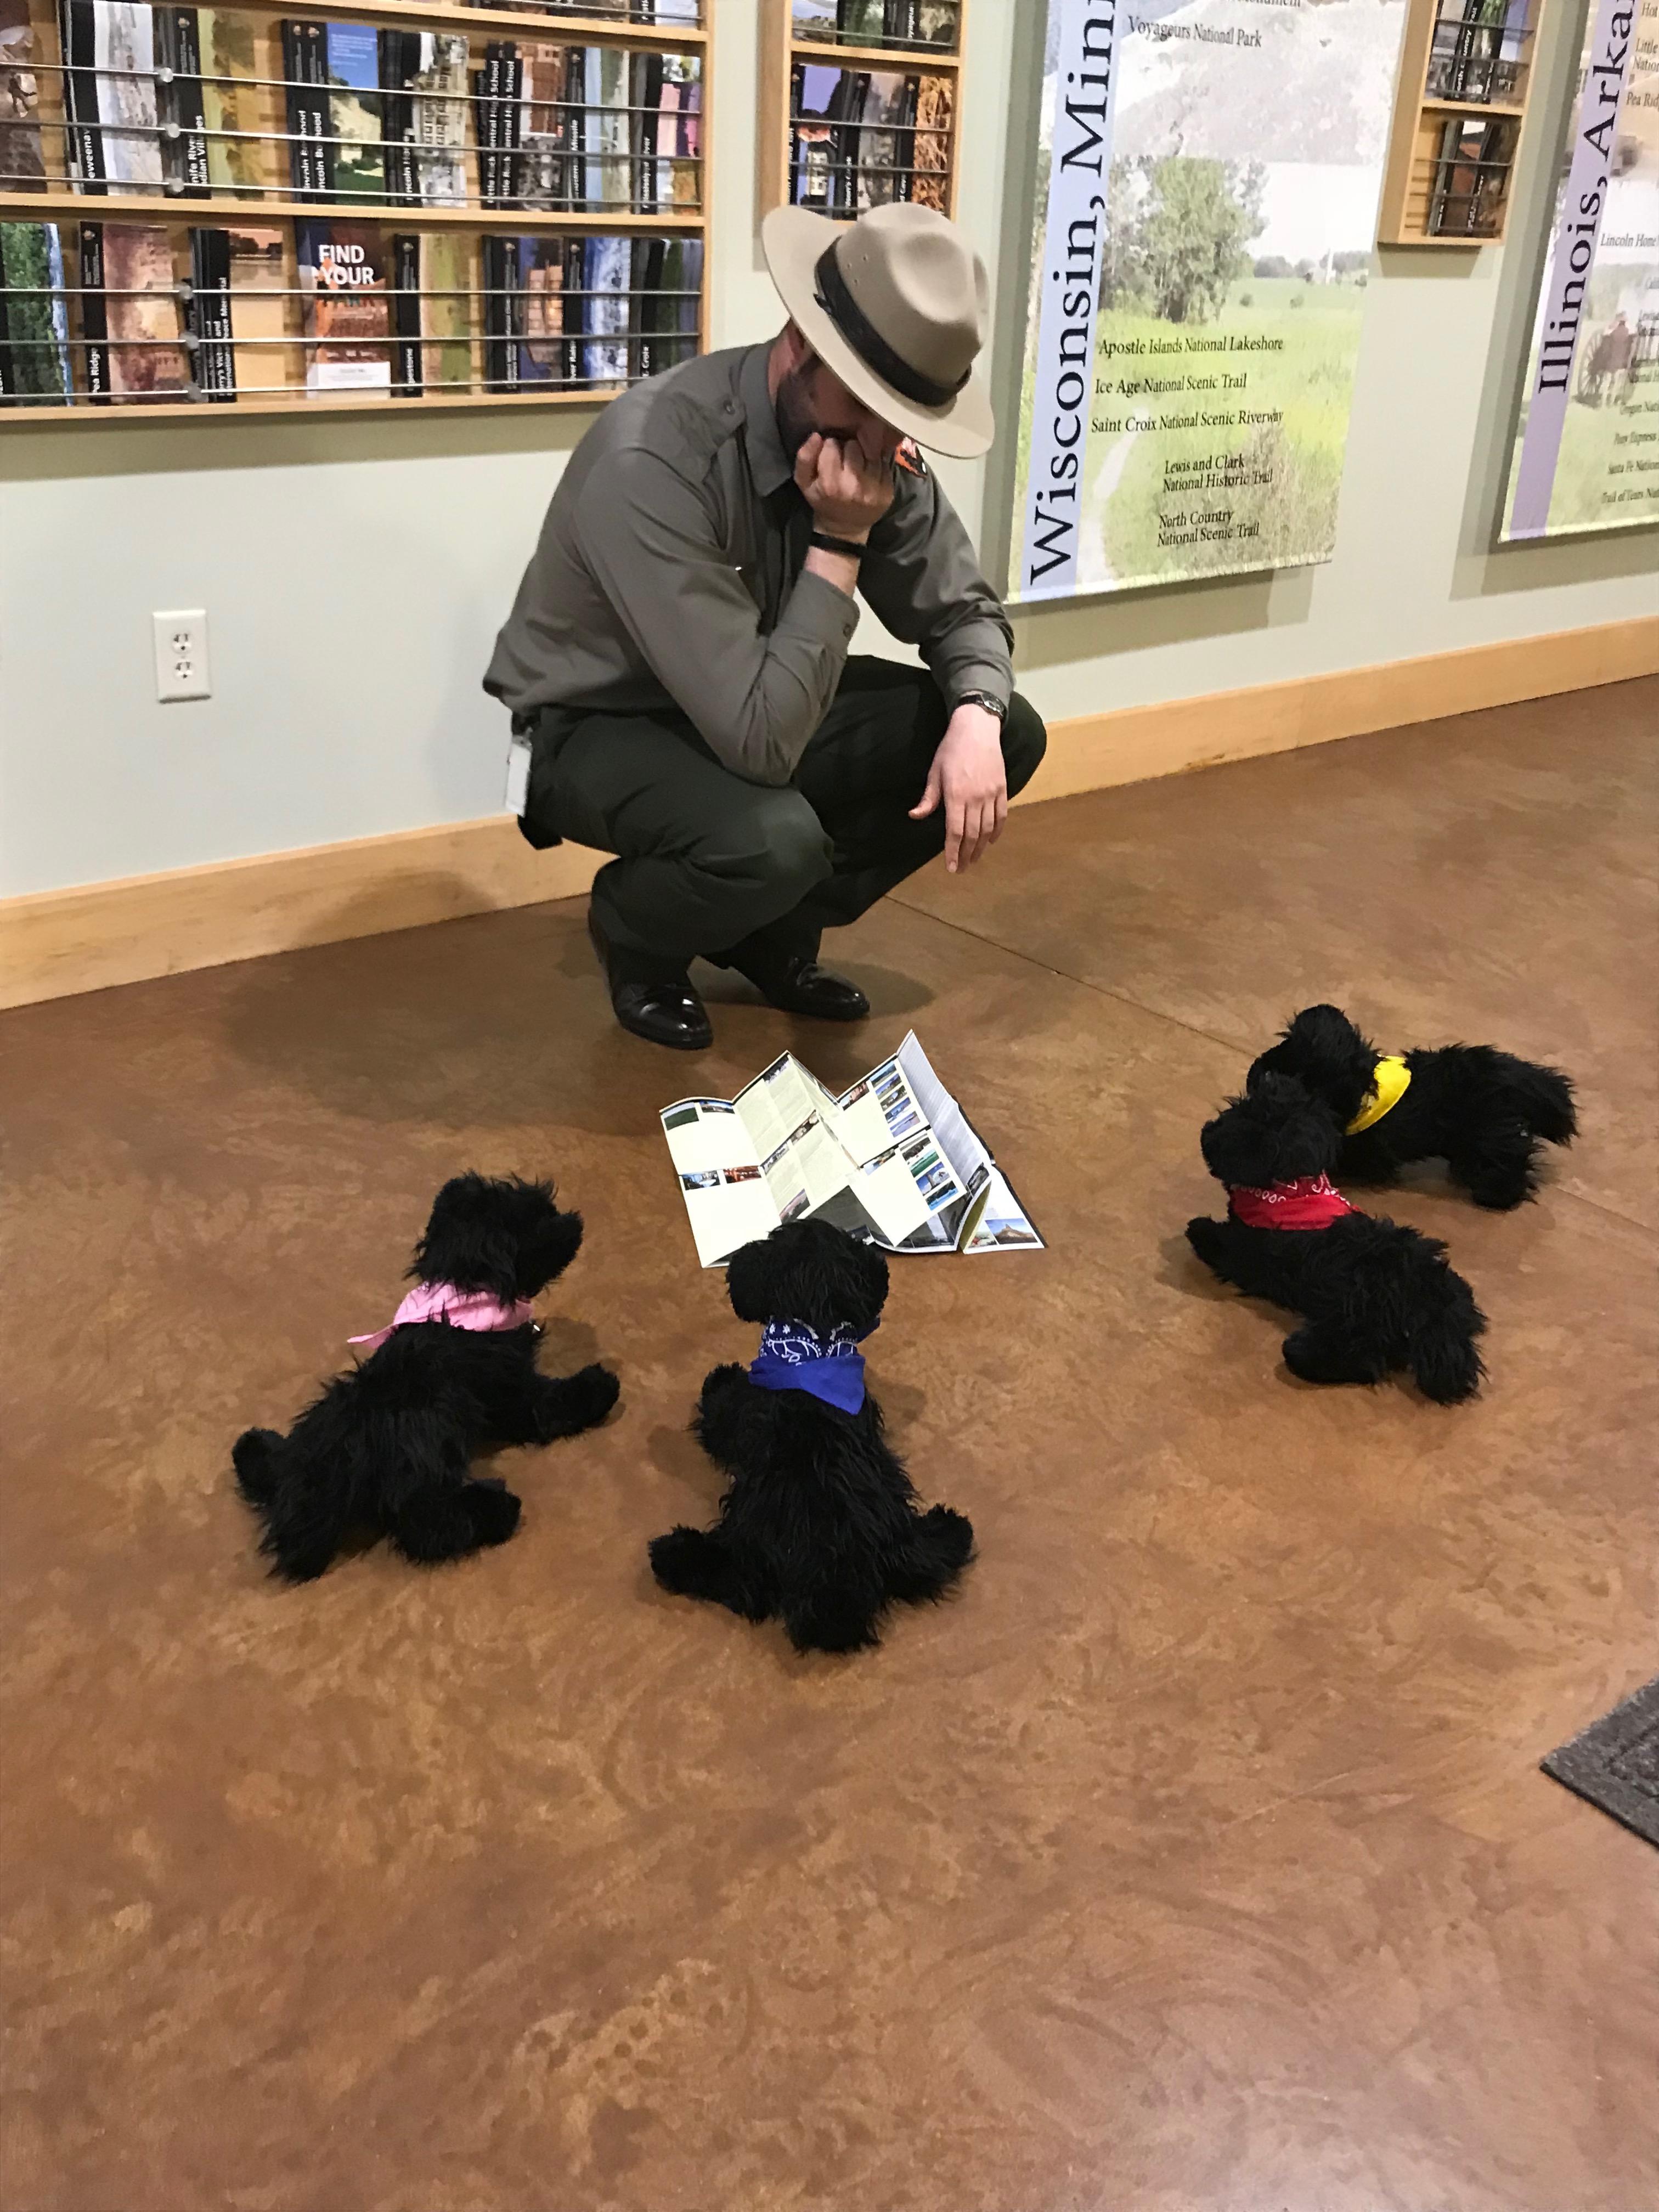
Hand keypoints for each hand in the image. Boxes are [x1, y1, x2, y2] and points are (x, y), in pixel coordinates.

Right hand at [794, 430, 894, 542]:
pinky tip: (869, 473)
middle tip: (845, 460)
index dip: (830, 447)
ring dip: (863, 454)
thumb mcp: (804, 483)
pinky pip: (884, 462)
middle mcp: (854, 485)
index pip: (832, 445)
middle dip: (848, 449)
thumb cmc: (822, 501)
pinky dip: (876, 464)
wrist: (845, 528)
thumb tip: (817, 436)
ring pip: (870, 450)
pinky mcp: (888, 490)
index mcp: (831, 484)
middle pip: (853, 445)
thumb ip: (805, 458)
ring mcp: (874, 488)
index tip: (830, 456)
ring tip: (857, 466)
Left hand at [909, 702, 1007, 872]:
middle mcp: (975, 798)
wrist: (977, 728)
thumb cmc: (951, 749)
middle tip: (961, 868)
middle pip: (971, 835)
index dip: (952, 852)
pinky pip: (1001, 816)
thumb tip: (915, 816)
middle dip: (965, 855)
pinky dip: (997, 832)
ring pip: (987, 829)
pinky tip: (990, 841)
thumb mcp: (934, 772)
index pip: (954, 831)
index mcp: (956, 795)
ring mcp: (991, 794)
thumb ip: (928, 798)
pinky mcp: (1002, 789)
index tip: (951, 867)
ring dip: (980, 847)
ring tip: (973, 859)